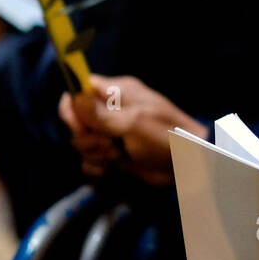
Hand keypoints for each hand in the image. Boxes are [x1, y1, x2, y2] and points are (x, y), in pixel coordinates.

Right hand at [58, 73, 207, 185]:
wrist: (188, 165)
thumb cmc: (165, 136)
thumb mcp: (133, 122)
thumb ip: (99, 113)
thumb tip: (70, 97)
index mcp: (116, 93)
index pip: (79, 90)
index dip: (74, 107)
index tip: (81, 124)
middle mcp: (110, 111)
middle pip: (76, 120)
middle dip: (88, 136)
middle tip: (110, 143)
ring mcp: (110, 133)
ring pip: (82, 142)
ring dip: (95, 153)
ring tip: (118, 155)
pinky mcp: (113, 154)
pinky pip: (90, 160)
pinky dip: (96, 167)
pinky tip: (110, 169)